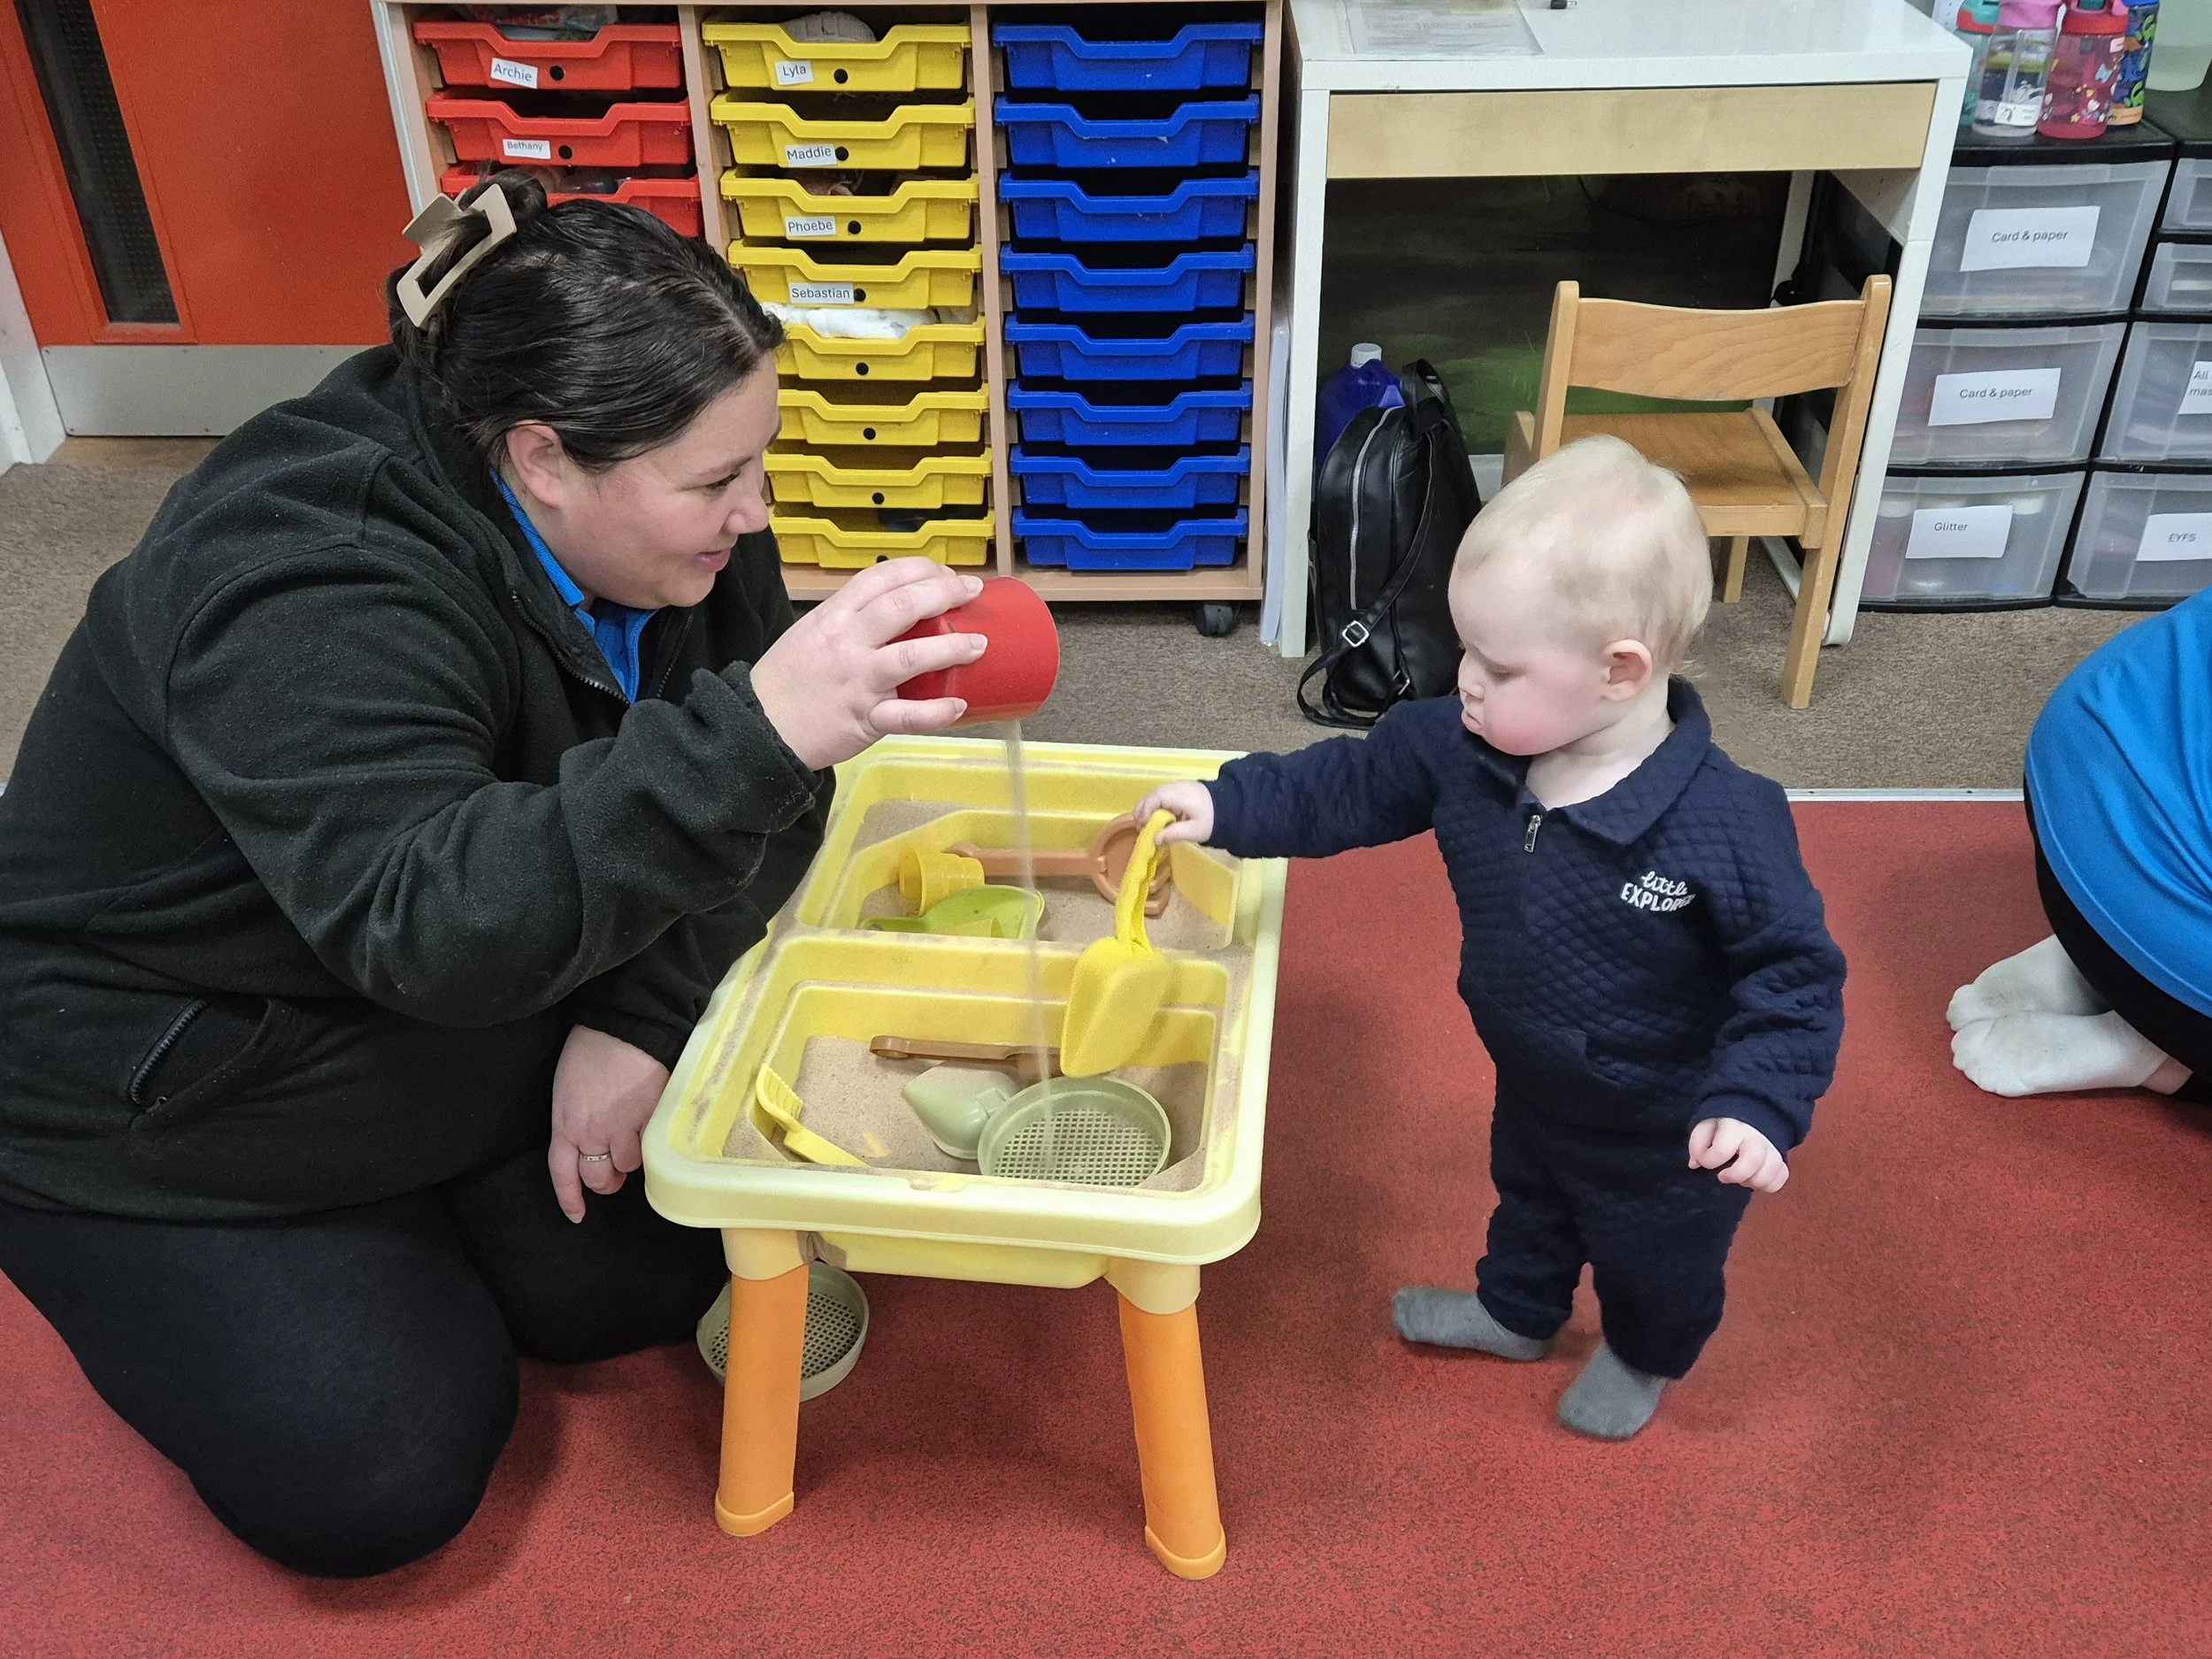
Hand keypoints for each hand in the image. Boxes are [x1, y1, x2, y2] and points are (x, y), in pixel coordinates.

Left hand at [549, 1025, 670, 1222]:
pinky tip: (655, 1128)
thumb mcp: (568, 1086)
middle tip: (616, 1175)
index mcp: (565, 1122)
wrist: (626, 1026)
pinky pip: (653, 1147)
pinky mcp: (652, 1121)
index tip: (577, 1215)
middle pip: (598, 1177)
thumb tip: (594, 1138)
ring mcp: (623, 1128)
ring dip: (632, 1156)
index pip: (562, 1171)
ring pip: (629, 1165)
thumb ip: (577, 1117)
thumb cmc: (592, 1048)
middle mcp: (592, 1133)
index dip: (569, 1197)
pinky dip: (653, 1143)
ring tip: (637, 1136)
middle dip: (607, 1180)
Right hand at [750, 559, 986, 769]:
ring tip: (979, 644)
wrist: (761, 725)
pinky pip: (907, 716)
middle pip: (902, 606)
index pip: (882, 576)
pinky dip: (936, 712)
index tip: (946, 573)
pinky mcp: (865, 720)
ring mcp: (858, 681)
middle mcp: (847, 642)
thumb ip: (852, 619)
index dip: (920, 569)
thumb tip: (903, 608)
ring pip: (910, 657)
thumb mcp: (814, 632)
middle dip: (944, 593)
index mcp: (835, 615)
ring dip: (951, 647)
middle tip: (972, 591)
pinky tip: (959, 705)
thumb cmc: (790, 678)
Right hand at [1134, 780, 1215, 845]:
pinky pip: (1164, 794)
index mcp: (1180, 795)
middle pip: (1153, 794)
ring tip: (1147, 823)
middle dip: (1143, 809)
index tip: (1143, 826)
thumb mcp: (1194, 831)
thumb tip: (1154, 839)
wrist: (1231, 808)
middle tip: (1140, 826)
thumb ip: (1174, 834)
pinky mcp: (1182, 789)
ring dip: (1149, 807)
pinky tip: (1158, 817)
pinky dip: (1157, 805)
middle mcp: (1177, 787)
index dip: (1145, 811)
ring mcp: (1179, 786)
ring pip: (1157, 794)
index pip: (1155, 798)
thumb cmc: (1212, 821)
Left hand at [1687, 1117, 1788, 1192]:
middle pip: (1754, 1159)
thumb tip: (1695, 1164)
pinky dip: (1769, 1184)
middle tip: (1724, 1177)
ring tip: (1742, 1179)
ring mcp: (1770, 1146)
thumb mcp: (1704, 1128)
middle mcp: (1755, 1136)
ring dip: (1754, 1181)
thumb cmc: (1720, 1126)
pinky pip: (1782, 1175)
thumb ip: (1697, 1145)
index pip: (1722, 1148)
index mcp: (1732, 1126)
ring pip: (1772, 1169)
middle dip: (1737, 1175)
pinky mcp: (1779, 1157)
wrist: (1746, 1114)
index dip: (1710, 1160)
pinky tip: (1754, 1180)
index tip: (1707, 1162)